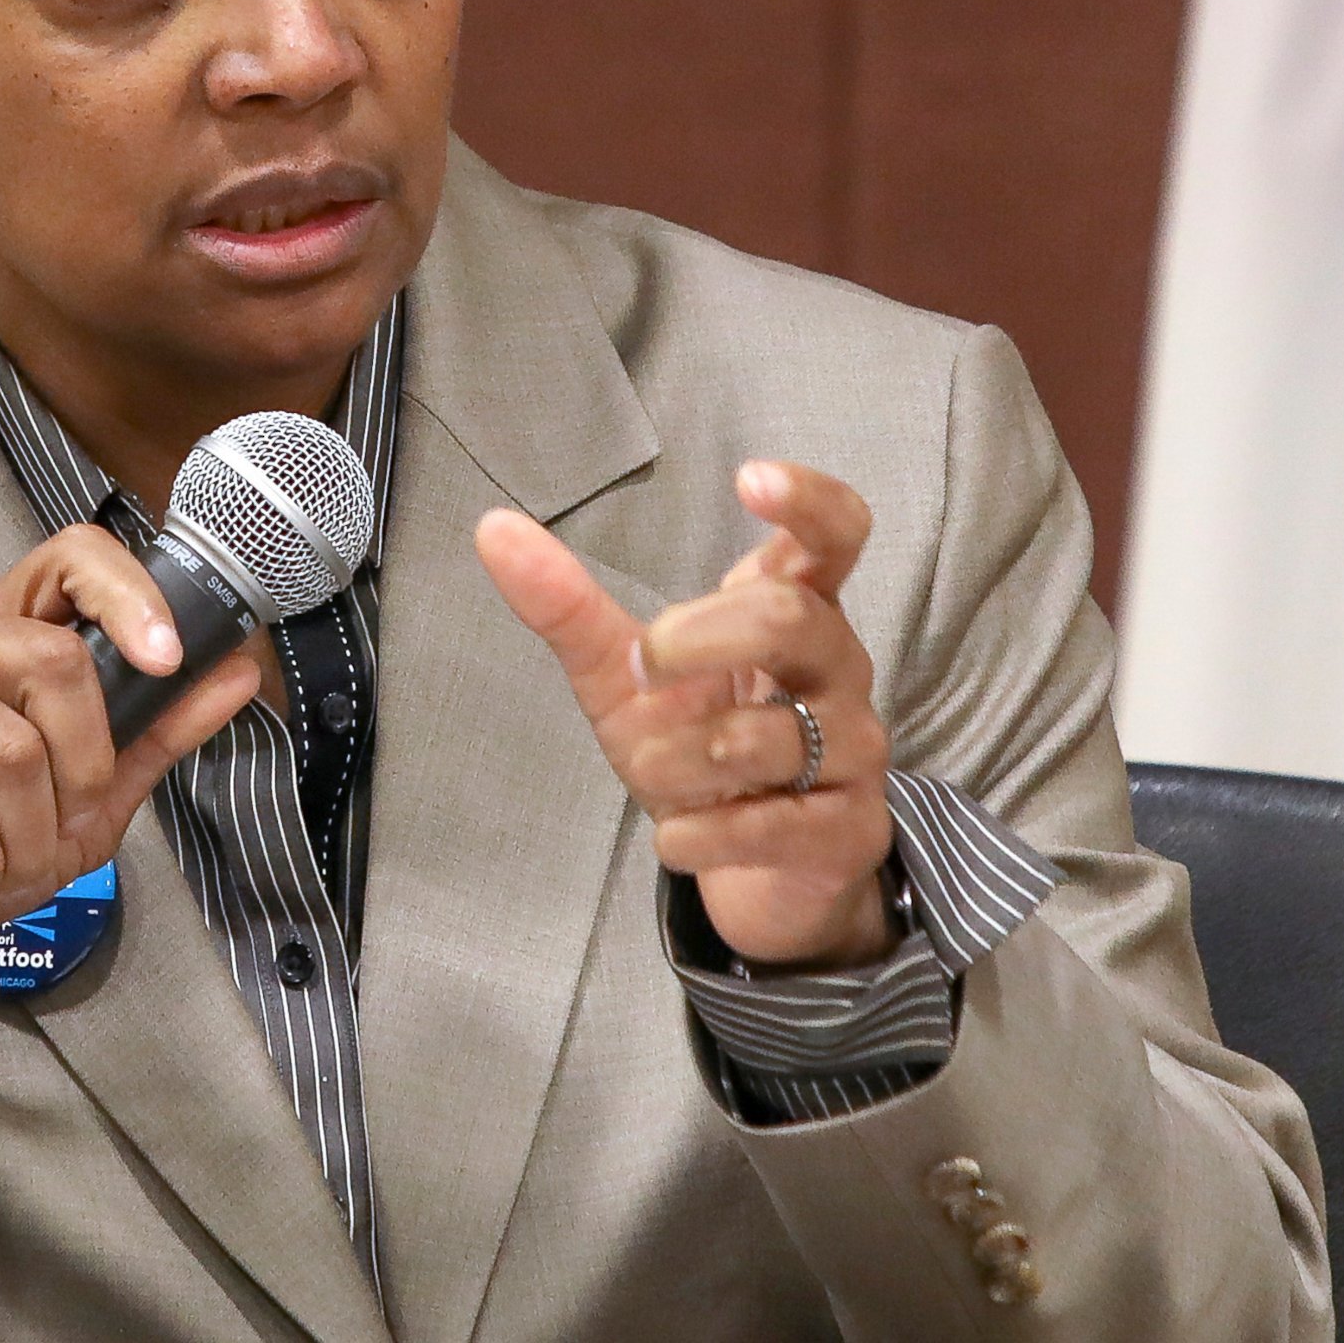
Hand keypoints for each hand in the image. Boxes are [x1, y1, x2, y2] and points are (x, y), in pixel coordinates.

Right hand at [0, 524, 261, 960]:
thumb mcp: (84, 794)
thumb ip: (156, 730)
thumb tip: (238, 672)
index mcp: (4, 627)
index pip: (72, 557)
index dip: (129, 594)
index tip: (166, 659)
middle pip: (55, 664)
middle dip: (81, 771)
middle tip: (61, 828)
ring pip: (8, 747)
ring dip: (25, 836)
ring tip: (6, 868)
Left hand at [475, 462, 895, 968]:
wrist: (754, 865)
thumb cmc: (696, 744)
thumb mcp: (625, 675)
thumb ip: (569, 607)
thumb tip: (491, 530)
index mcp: (795, 607)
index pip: (836, 533)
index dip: (806, 500)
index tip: (746, 478)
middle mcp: (837, 667)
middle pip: (792, 620)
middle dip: (697, 639)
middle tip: (645, 663)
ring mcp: (853, 748)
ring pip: (768, 737)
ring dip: (678, 759)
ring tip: (651, 769)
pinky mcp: (846, 828)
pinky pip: (771, 826)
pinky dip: (698, 832)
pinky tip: (677, 832)